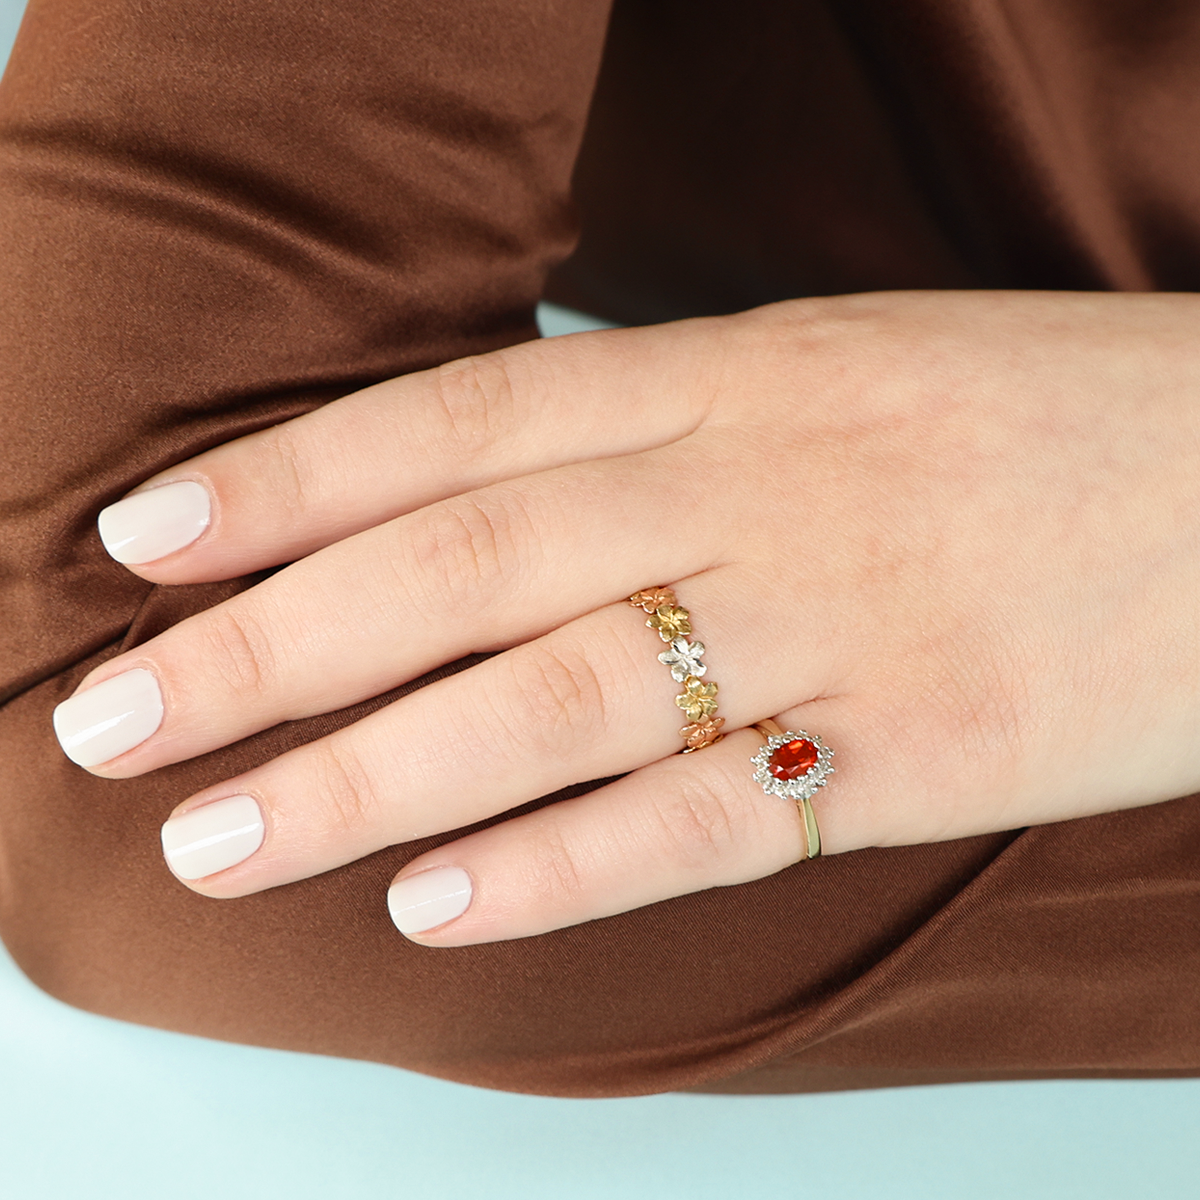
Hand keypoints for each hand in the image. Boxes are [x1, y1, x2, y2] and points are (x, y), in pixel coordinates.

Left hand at [52, 290, 1199, 944]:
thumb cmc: (1037, 419)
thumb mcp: (837, 371)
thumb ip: (667, 436)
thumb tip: (492, 501)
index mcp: (739, 373)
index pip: (459, 418)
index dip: (289, 480)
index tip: (147, 542)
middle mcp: (762, 485)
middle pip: (464, 565)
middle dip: (268, 646)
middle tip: (116, 720)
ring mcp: (841, 619)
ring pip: (556, 698)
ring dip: (371, 774)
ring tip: (221, 838)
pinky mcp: (923, 748)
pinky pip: (708, 816)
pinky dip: (560, 866)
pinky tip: (433, 908)